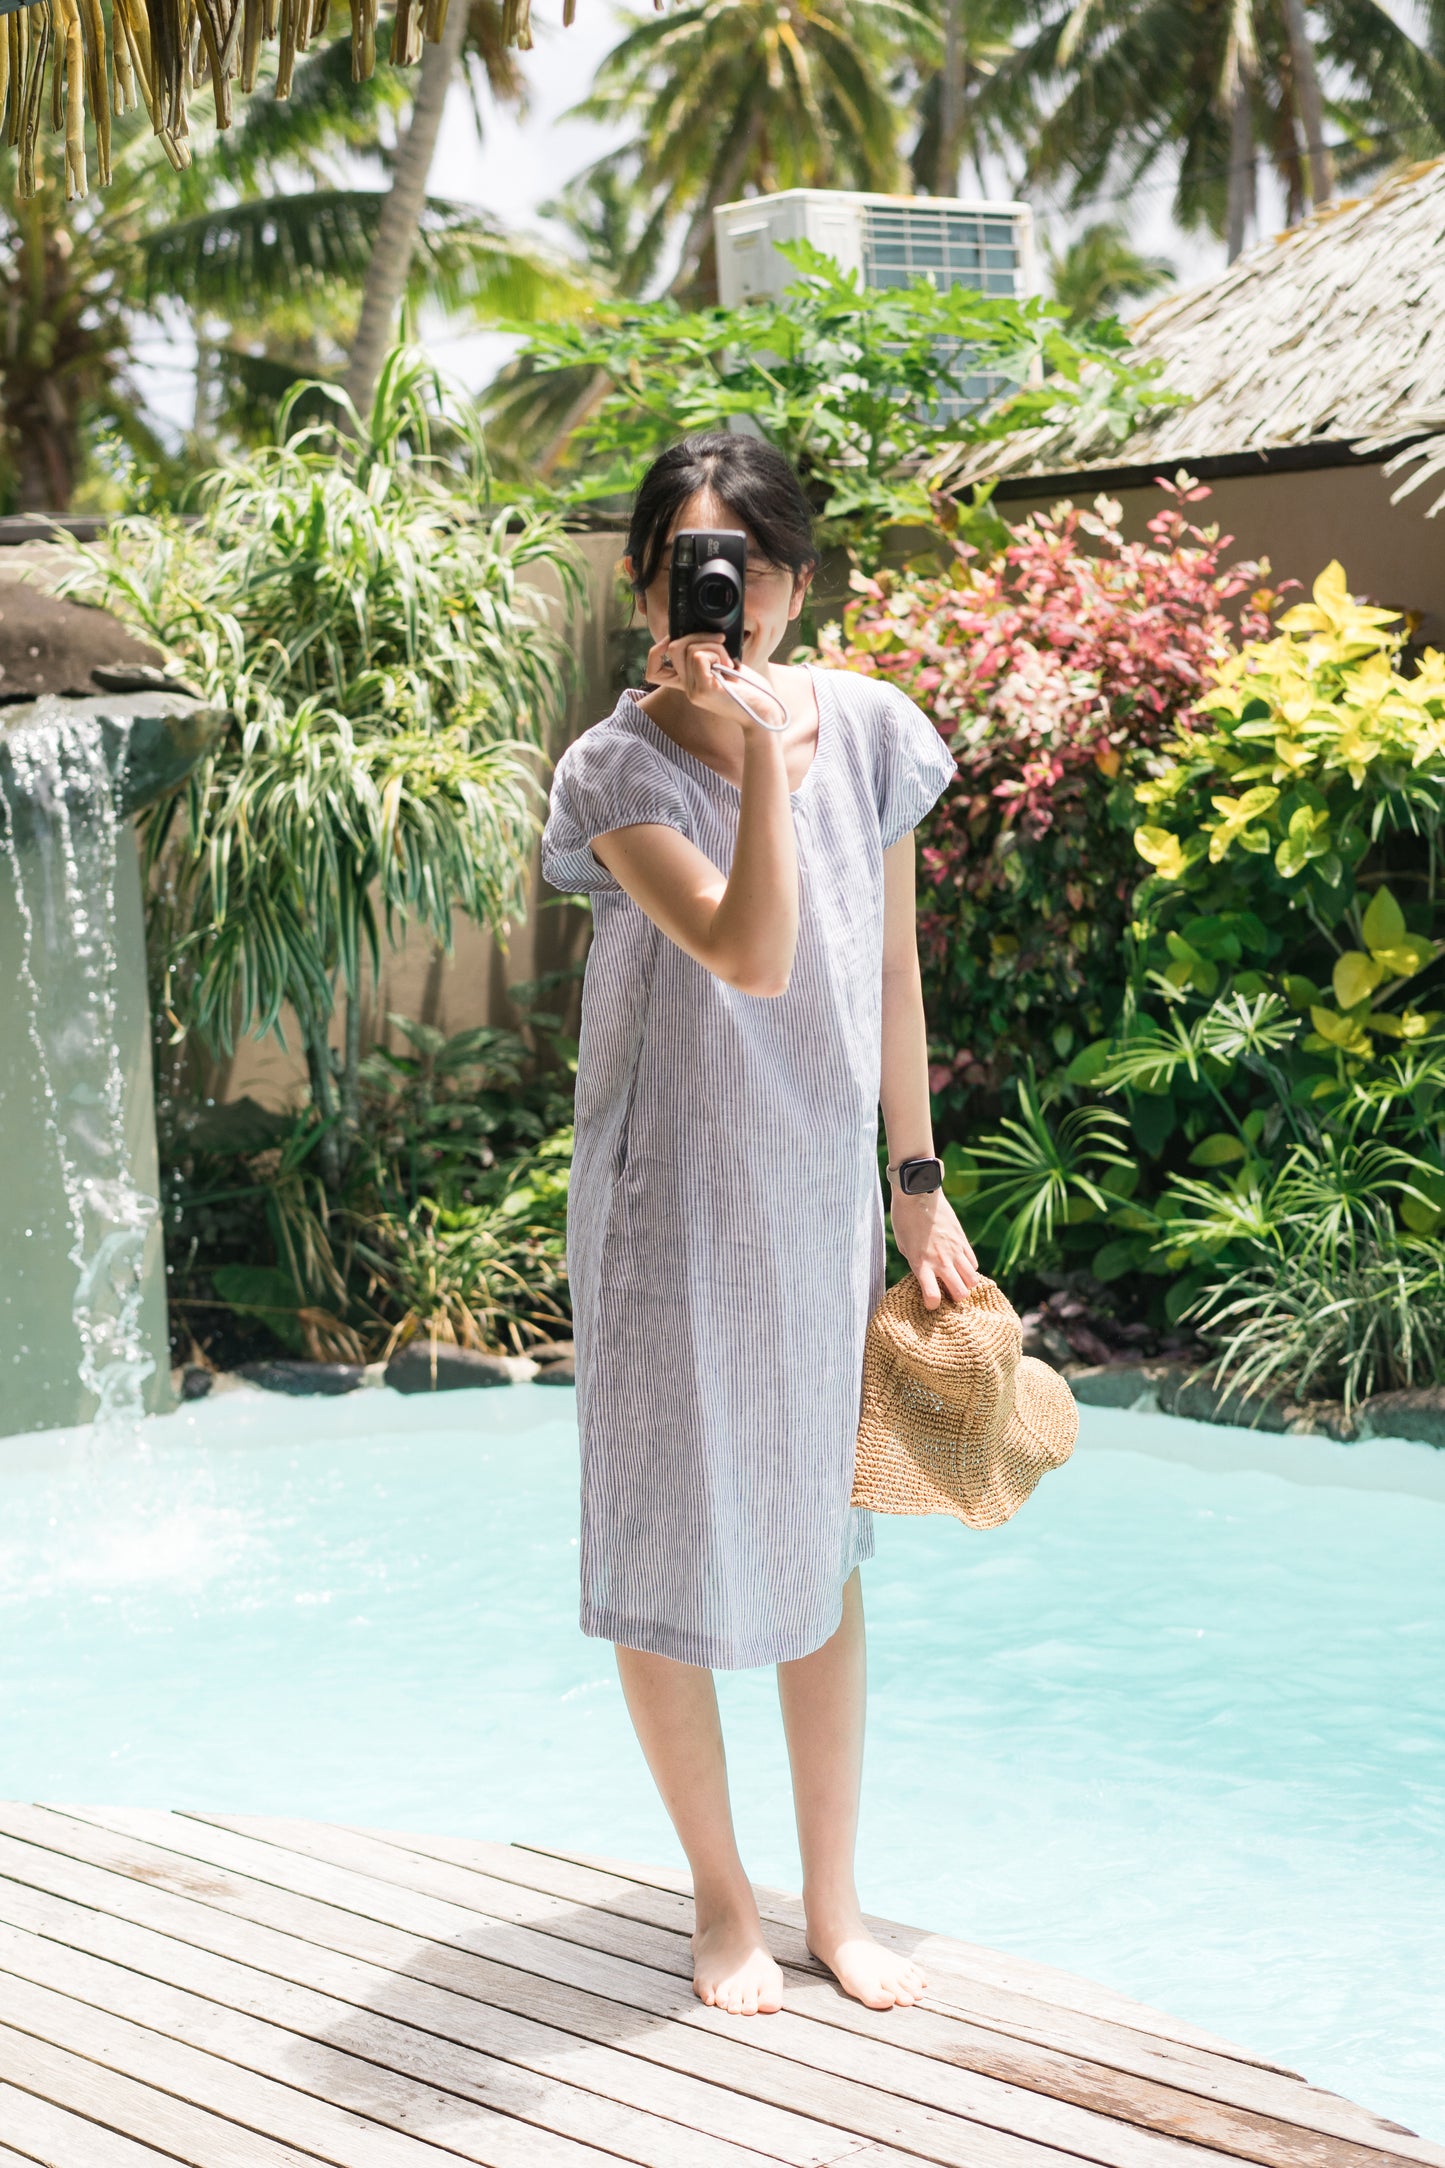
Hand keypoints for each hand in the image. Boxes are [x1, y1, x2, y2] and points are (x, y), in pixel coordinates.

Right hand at [644, 634, 784, 732]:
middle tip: (722, 644)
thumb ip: (709, 655)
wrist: (765, 713)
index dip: (656, 651)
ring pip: (690, 648)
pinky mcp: (704, 690)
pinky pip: (700, 656)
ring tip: (730, 662)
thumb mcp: (725, 668)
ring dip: (715, 646)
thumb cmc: (751, 689)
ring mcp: (693, 691)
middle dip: (700, 636)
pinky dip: (717, 653)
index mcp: (690, 683)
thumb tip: (702, 633)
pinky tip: (729, 667)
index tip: (678, 639)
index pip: (654, 671)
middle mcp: (687, 688)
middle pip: (674, 647)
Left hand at [889, 1188, 981, 1305]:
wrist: (918, 1194)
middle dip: (956, 1298)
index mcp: (921, 1264)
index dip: (932, 1305)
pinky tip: (960, 1266)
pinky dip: (969, 1269)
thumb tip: (926, 1273)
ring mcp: (954, 1251)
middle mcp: (941, 1261)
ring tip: (957, 1281)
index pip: (933, 1297)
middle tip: (948, 1293)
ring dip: (966, 1284)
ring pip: (973, 1280)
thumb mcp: (903, 1245)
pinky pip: (973, 1262)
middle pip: (961, 1293)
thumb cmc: (904, 1219)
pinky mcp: (962, 1240)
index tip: (930, 1303)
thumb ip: (916, 1262)